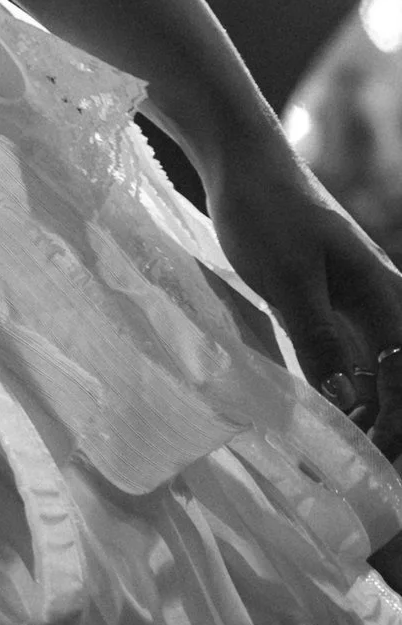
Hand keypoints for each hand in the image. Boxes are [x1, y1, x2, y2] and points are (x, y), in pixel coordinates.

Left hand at [200, 124, 401, 462]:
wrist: (238, 154)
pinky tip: (321, 414)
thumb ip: (319, 340)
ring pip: (376, 373)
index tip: (373, 462)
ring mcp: (353, 301)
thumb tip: (349, 404)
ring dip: (367, 414)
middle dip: (390, 427)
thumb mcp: (289, 278)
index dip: (397, 425)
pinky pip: (347, 357)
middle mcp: (380, 302)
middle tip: (361, 470)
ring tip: (339, 454)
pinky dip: (341, 389)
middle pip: (400, 380)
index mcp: (384, 297)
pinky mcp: (324, 301)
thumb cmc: (265, 207)